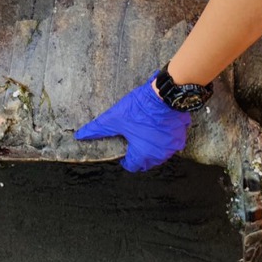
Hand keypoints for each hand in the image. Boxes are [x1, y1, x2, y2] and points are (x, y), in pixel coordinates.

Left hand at [75, 77, 190, 171]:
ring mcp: (173, 146)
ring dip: (153, 148)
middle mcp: (160, 154)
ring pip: (161, 153)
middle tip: (133, 142)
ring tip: (145, 134)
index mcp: (143, 154)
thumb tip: (80, 136)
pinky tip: (158, 127)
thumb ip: (97, 130)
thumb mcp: (114, 119)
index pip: (133, 167)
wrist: (165, 94)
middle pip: (147, 162)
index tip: (124, 152)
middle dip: (140, 155)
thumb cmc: (139, 109)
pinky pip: (172, 142)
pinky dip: (165, 138)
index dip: (126, 160)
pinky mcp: (181, 135)